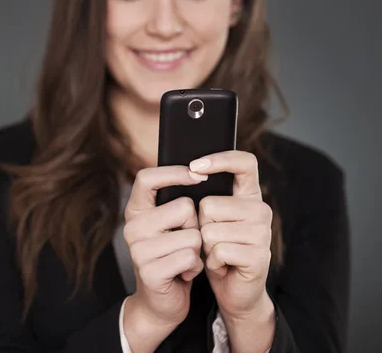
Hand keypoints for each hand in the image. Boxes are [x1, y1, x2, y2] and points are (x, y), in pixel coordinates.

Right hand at [122, 166, 205, 352]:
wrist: (160, 301)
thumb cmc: (172, 256)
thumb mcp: (168, 225)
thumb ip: (174, 202)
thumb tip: (199, 172)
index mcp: (135, 211)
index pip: (146, 177)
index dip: (174, 172)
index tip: (198, 175)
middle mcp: (132, 227)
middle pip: (184, 207)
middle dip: (195, 225)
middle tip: (185, 241)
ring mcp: (138, 250)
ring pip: (192, 235)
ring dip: (198, 250)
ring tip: (185, 259)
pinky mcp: (150, 271)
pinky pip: (190, 257)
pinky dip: (195, 266)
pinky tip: (184, 273)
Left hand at [190, 151, 275, 351]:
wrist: (234, 290)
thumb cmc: (217, 249)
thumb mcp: (210, 219)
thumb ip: (205, 197)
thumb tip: (188, 173)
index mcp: (249, 195)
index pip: (244, 162)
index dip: (220, 159)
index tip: (195, 166)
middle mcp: (260, 210)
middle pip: (210, 204)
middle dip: (200, 225)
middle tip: (211, 240)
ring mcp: (262, 233)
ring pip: (211, 230)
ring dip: (205, 246)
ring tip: (217, 253)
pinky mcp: (259, 256)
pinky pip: (219, 251)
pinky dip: (212, 262)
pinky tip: (221, 266)